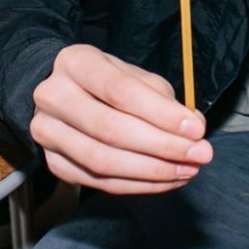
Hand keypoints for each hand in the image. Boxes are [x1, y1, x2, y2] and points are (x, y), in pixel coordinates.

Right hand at [30, 44, 211, 193]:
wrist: (61, 95)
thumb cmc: (105, 82)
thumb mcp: (131, 74)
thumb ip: (161, 97)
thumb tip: (193, 126)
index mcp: (75, 62)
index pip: (120, 91)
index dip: (161, 113)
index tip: (196, 128)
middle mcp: (53, 96)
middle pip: (110, 129)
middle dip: (162, 146)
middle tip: (200, 154)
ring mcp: (48, 132)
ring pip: (102, 161)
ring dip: (153, 171)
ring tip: (188, 170)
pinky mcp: (54, 163)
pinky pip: (100, 182)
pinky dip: (139, 185)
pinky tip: (167, 179)